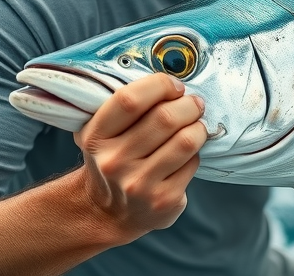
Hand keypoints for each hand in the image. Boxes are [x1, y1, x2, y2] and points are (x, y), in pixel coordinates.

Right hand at [74, 73, 206, 241]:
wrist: (108, 212)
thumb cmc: (114, 159)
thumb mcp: (102, 132)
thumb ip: (125, 106)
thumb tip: (169, 80)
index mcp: (96, 137)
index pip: (130, 99)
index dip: (159, 85)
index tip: (174, 86)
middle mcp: (114, 162)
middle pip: (165, 118)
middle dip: (188, 105)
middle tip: (193, 104)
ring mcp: (139, 184)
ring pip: (186, 141)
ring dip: (198, 127)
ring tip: (196, 124)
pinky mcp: (163, 200)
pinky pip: (193, 163)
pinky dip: (196, 153)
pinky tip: (187, 153)